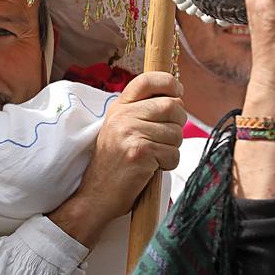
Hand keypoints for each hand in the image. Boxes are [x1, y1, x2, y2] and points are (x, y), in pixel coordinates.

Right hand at [49, 71, 185, 245]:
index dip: (170, 83)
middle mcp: (123, 116)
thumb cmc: (115, 164)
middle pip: (173, 106)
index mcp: (119, 107)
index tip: (177, 93)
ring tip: (153, 157)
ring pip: (176, 133)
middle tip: (165, 139)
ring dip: (172, 149)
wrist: (96, 194)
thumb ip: (142, 112)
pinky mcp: (140, 152)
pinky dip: (168, 165)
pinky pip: (173, 154)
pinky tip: (151, 169)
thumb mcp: (120, 129)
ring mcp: (130, 133)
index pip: (148, 80)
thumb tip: (177, 100)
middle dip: (178, 124)